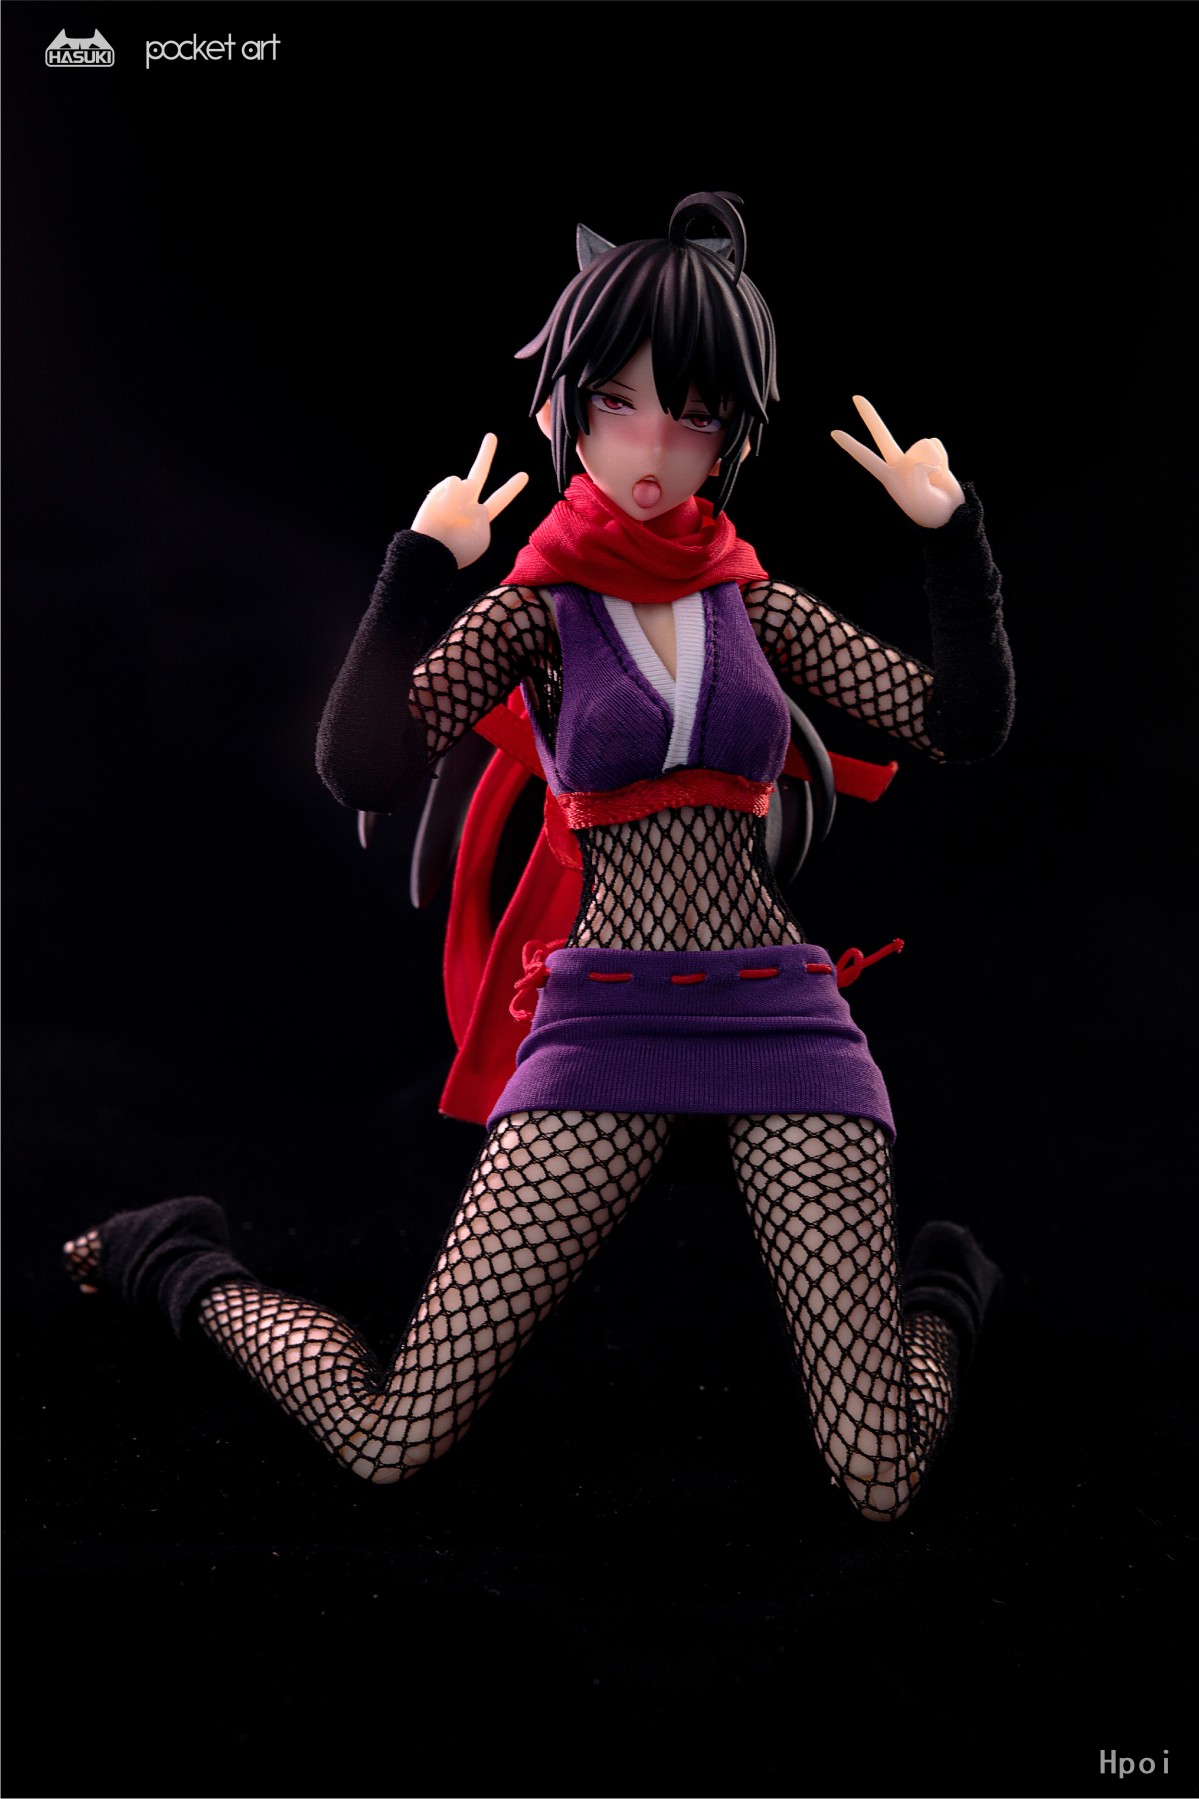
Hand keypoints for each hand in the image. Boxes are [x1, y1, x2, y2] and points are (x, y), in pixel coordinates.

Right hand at [411, 434, 528, 568]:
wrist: (433, 551)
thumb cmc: (458, 549)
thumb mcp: (480, 537)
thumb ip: (480, 512)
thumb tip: (466, 489)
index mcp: (481, 517)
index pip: (500, 498)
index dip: (512, 487)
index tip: (524, 475)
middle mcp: (467, 502)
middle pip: (478, 473)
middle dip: (485, 454)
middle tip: (491, 436)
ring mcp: (452, 496)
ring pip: (469, 482)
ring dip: (465, 500)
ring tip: (453, 516)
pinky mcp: (438, 491)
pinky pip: (454, 482)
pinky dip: (451, 495)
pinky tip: (442, 508)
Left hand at [831, 396, 964, 527]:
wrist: (952, 512)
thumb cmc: (933, 511)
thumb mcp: (923, 501)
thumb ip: (919, 477)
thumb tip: (922, 458)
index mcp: (890, 477)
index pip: (866, 459)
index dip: (851, 446)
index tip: (833, 433)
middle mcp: (900, 462)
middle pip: (882, 435)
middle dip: (869, 416)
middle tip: (855, 397)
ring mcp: (914, 456)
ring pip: (923, 446)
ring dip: (935, 463)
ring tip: (934, 481)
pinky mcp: (931, 452)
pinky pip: (936, 445)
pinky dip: (943, 459)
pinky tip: (941, 473)